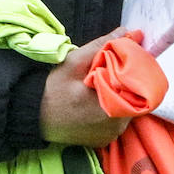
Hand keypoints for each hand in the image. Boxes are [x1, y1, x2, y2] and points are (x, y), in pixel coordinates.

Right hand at [39, 29, 138, 147]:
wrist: (33, 117)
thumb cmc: (53, 89)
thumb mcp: (75, 62)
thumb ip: (104, 45)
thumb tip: (131, 32)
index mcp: (112, 107)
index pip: (141, 86)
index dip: (137, 71)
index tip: (126, 61)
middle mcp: (117, 126)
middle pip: (136, 99)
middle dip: (128, 83)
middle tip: (111, 71)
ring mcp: (111, 136)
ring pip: (128, 110)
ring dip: (121, 96)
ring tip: (103, 84)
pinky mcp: (104, 141)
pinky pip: (117, 121)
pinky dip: (113, 109)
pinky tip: (99, 100)